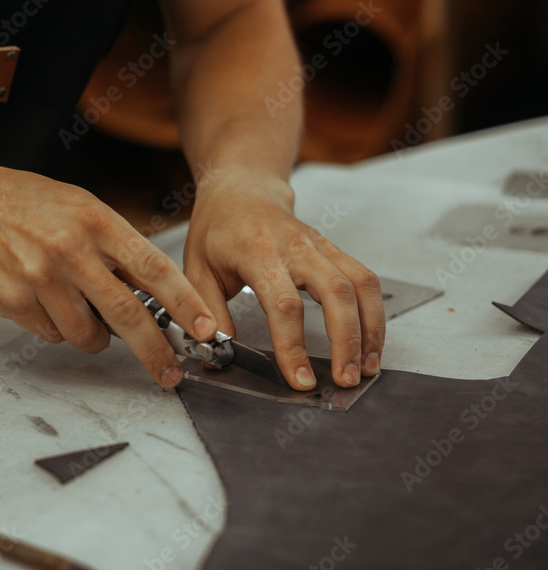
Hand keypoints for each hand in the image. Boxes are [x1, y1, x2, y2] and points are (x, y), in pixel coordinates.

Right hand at [0, 163, 215, 387]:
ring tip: (82, 310)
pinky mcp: (15, 301)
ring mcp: (42, 279)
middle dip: (155, 352)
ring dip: (95, 336)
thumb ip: (118, 247)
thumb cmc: (31, 204)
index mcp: (97, 223)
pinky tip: (46, 300)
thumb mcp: (85, 208)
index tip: (206, 329)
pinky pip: (52, 334)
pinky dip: (57, 327)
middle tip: (170, 373)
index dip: (185, 304)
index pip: (154, 269)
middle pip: (128, 315)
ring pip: (87, 335)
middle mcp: (72, 252)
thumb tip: (155, 293)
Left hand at [183, 169, 385, 389]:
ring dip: (369, 329)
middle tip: (346, 379)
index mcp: (257, 252)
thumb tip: (215, 350)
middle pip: (336, 293)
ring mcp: (320, 247)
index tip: (300, 378)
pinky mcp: (334, 251)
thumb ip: (206, 310)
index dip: (293, 345)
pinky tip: (370, 343)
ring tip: (366, 368)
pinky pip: (365, 281)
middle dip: (346, 340)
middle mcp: (295, 247)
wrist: (241, 190)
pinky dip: (373, 314)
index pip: (283, 304)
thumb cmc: (218, 229)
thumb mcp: (195, 268)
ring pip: (359, 285)